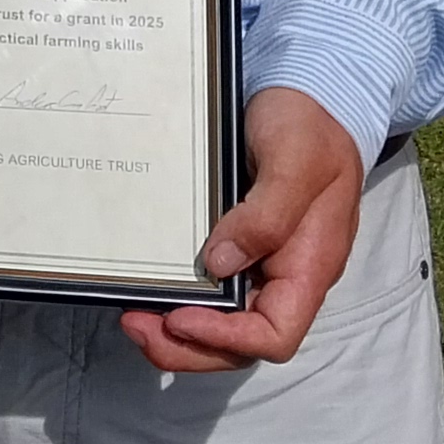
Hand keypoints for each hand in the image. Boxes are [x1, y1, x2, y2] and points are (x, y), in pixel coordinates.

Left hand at [120, 88, 365, 373]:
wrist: (311, 96)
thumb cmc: (309, 125)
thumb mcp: (295, 160)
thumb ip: (266, 214)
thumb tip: (220, 264)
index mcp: (309, 265)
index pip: (276, 334)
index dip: (226, 339)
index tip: (179, 317)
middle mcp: (285, 275)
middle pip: (242, 343)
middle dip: (188, 347)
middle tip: (136, 326)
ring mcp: (262, 264)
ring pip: (223, 323)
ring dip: (177, 331)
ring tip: (132, 315)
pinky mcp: (239, 246)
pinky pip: (212, 289)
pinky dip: (179, 298)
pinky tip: (147, 286)